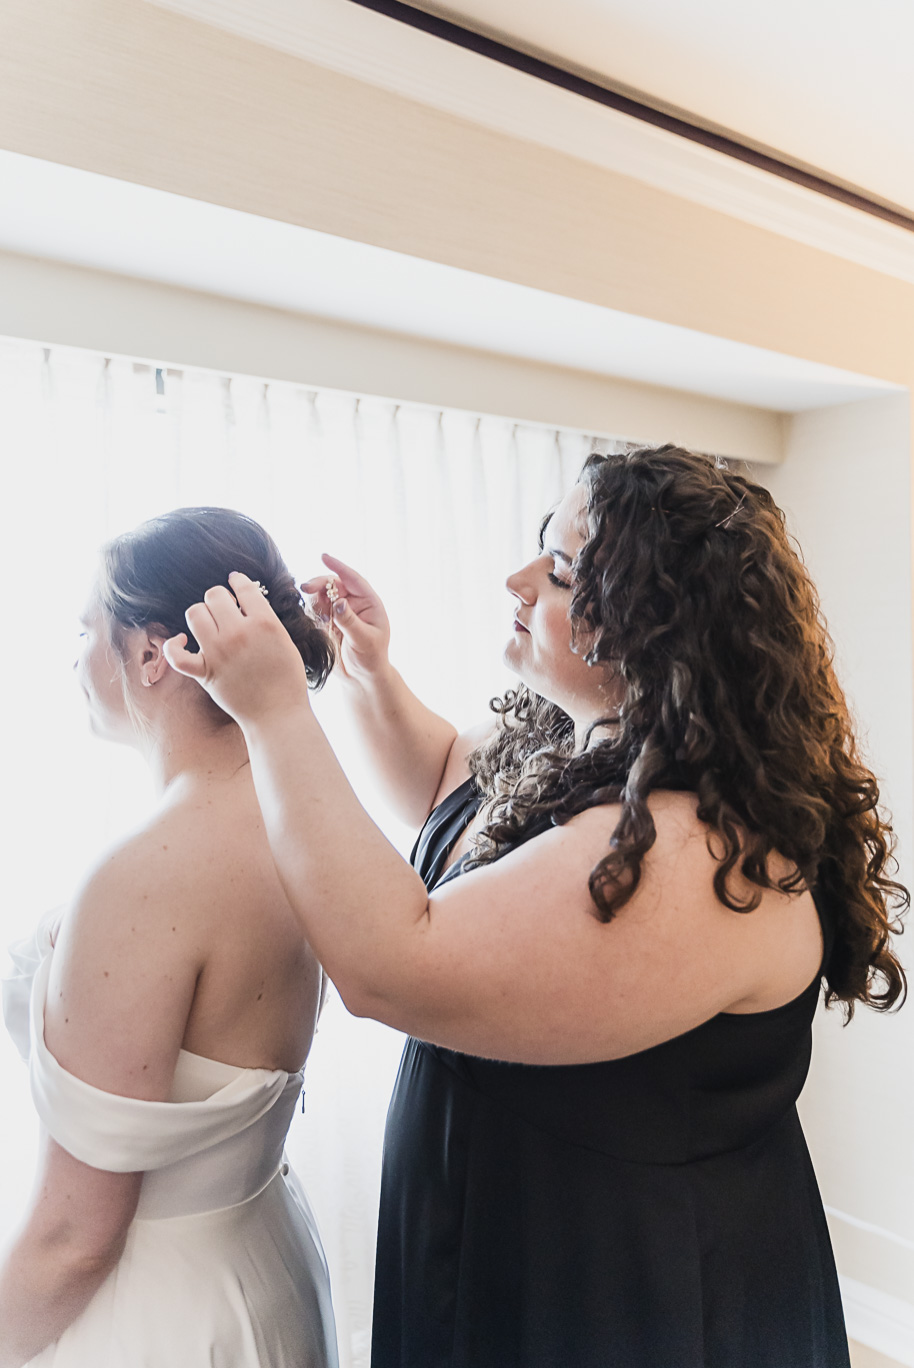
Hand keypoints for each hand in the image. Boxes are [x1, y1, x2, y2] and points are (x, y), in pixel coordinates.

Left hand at [163, 573, 310, 726]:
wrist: (278, 715)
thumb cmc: (287, 680)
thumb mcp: (285, 641)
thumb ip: (265, 619)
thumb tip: (245, 601)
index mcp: (264, 623)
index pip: (243, 587)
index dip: (238, 581)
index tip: (235, 581)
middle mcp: (239, 633)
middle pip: (214, 595)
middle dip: (220, 599)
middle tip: (226, 610)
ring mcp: (218, 652)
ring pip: (194, 613)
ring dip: (201, 614)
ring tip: (210, 624)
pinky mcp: (204, 672)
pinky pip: (177, 654)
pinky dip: (174, 645)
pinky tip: (183, 641)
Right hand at [301, 554, 390, 684]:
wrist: (361, 678)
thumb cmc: (371, 659)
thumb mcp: (364, 640)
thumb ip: (350, 621)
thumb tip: (339, 602)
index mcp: (369, 603)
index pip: (353, 579)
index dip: (338, 567)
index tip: (323, 557)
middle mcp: (354, 604)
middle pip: (334, 584)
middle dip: (320, 583)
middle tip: (305, 588)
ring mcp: (340, 612)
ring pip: (322, 595)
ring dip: (315, 598)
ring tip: (316, 613)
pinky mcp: (328, 622)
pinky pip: (316, 610)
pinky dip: (312, 610)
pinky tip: (315, 620)